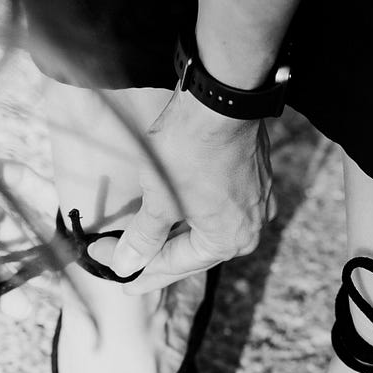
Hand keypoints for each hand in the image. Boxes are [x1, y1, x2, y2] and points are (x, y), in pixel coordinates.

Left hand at [100, 88, 272, 287]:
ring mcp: (258, 199)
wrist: (221, 99)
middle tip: (126, 265)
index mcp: (230, 240)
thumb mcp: (159, 201)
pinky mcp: (256, 175)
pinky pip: (221, 207)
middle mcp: (252, 226)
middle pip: (195, 251)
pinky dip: (195, 214)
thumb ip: (143, 238)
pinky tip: (180, 213)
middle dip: (159, 257)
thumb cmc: (190, 152)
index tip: (114, 273)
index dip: (140, 270)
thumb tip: (126, 266)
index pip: (176, 264)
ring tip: (149, 244)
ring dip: (177, 236)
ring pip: (209, 228)